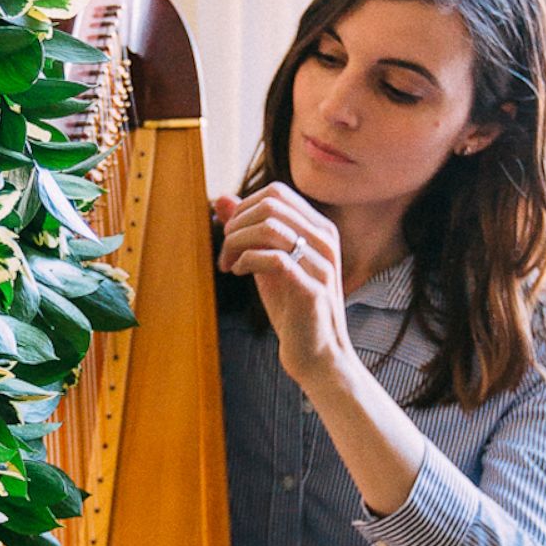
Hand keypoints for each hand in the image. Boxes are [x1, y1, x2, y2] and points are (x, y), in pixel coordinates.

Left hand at [215, 182, 354, 391]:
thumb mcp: (265, 261)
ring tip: (228, 263)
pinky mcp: (312, 289)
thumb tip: (221, 198)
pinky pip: (274, 259)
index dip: (243, 208)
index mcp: (318, 228)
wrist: (316, 353)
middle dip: (236, 224)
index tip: (229, 234)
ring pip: (269, 227)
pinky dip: (247, 260)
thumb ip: (248, 230)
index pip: (276, 193)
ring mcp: (321, 263)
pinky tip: (238, 272)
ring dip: (236, 242)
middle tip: (225, 250)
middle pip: (270, 205)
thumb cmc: (290, 306)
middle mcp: (325, 239)